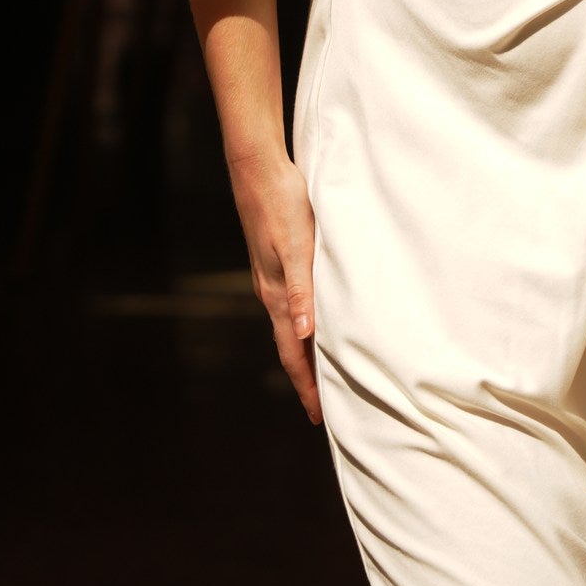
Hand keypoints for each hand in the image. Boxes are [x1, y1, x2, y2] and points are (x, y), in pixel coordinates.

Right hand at [229, 150, 321, 423]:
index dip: (306, 386)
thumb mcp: (297, 247)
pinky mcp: (276, 260)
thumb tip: (302, 335)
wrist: (258, 168)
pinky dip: (305, 324)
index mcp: (276, 294)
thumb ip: (300, 290)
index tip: (320, 416)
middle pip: (290, 346)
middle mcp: (271, 291)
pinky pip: (292, 304)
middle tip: (327, 406)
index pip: (291, 352)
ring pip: (291, 326)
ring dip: (306, 352)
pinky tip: (317, 319)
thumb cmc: (282, 204)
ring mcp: (272, 276)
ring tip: (326, 370)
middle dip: (307, 377)